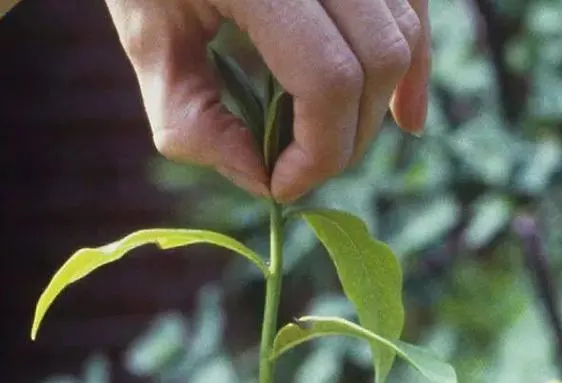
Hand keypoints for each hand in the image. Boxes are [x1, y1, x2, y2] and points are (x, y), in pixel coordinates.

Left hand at [104, 0, 430, 201]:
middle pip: (377, 62)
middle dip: (347, 140)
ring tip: (339, 145)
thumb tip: (262, 180)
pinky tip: (405, 115)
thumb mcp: (148, 41)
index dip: (316, 152)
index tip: (282, 186)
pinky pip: (413, 14)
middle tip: (303, 169)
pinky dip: (413, 68)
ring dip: (374, 109)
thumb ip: (192, 122)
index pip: (328, 78)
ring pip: (401, 40)